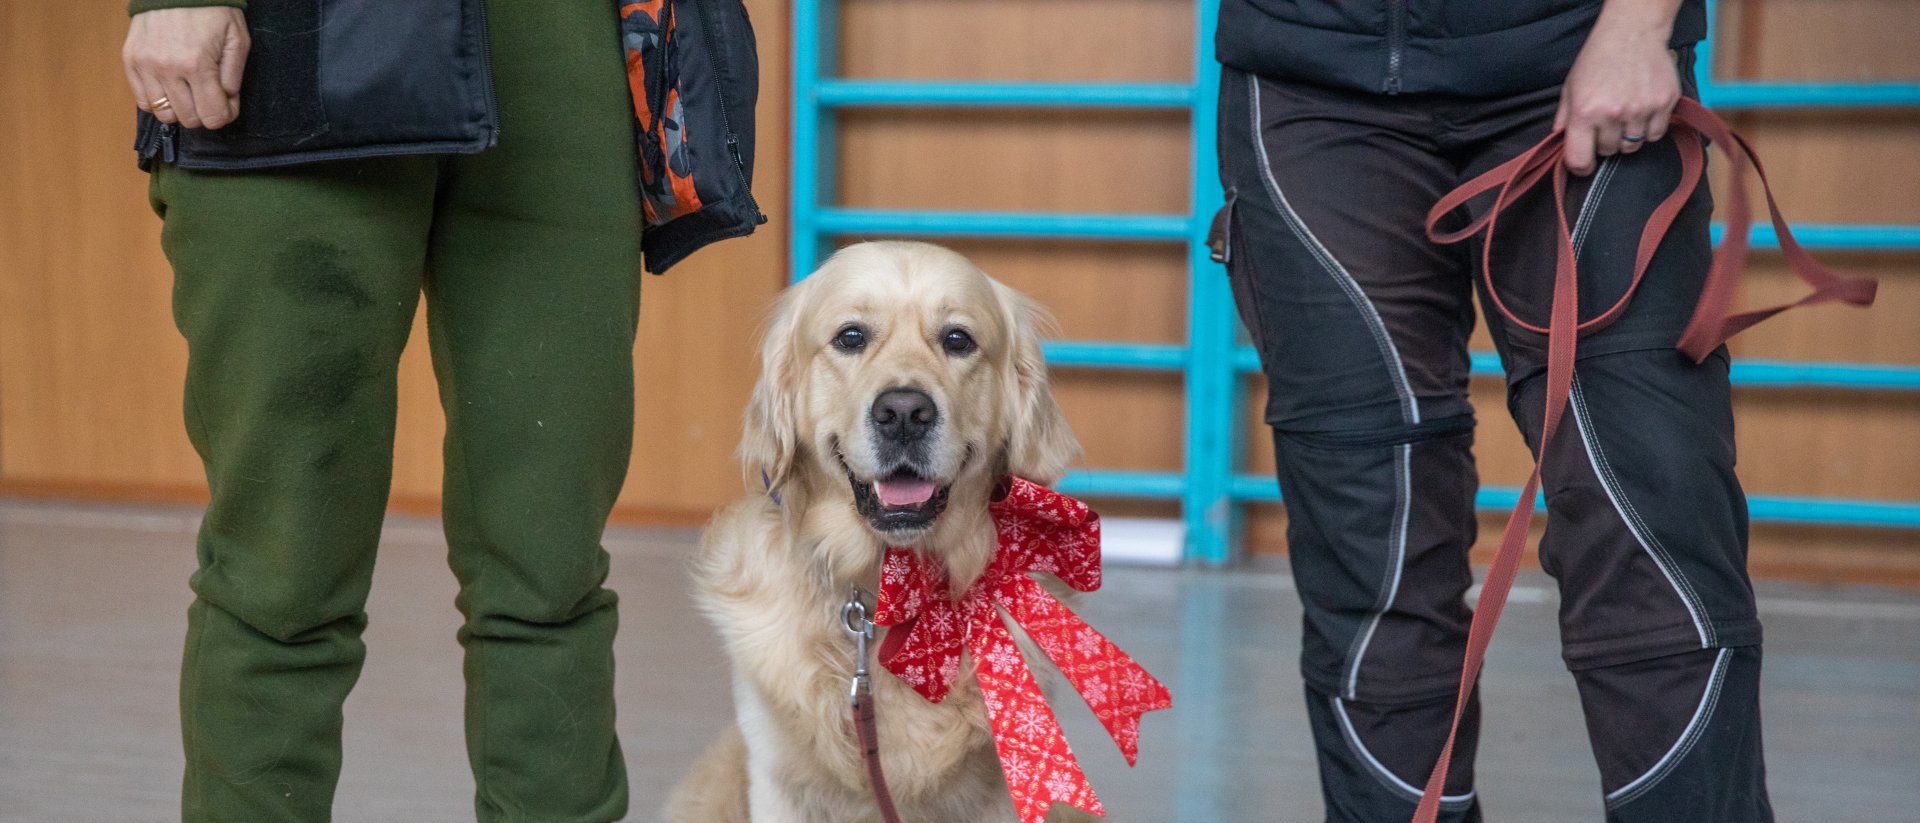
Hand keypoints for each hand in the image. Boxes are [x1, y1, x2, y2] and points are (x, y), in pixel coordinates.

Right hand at [122, 7, 249, 129]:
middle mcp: (168, 69)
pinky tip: (170, 87)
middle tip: (209, 95)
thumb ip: (234, 79)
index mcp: (198, 65)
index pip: (212, 117)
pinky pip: (142, 101)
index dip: (224, 115)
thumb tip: (227, 107)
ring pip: (164, 114)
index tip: (226, 104)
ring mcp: (145, 65)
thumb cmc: (212, 11)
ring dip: (180, 109)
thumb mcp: (237, 41)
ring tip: (189, 90)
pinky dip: (158, 101)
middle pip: (188, 119)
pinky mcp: (130, 60)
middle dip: (204, 113)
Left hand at [1555, 1, 1682, 174]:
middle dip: (1604, 142)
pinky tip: (1642, 111)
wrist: (1631, 33)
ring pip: (1632, 146)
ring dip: (1627, 137)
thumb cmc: (1597, 60)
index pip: (1579, 159)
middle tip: (1606, 122)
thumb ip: (1563, 119)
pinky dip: (1649, 129)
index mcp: (1584, 112)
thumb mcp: (1570, 87)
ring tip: (1624, 115)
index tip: (1583, 165)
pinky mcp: (1664, 104)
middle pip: (1608, 151)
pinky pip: (1655, 134)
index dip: (1580, 167)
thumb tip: (1559, 144)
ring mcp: (1641, 109)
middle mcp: (1612, 114)